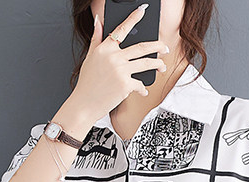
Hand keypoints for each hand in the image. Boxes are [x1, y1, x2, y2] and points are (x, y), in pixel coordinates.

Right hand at [70, 4, 169, 122]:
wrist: (84, 104)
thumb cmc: (87, 83)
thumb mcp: (89, 58)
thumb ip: (96, 39)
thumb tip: (98, 21)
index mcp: (105, 48)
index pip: (122, 29)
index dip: (133, 18)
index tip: (142, 10)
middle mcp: (114, 57)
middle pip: (142, 47)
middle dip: (157, 46)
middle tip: (164, 48)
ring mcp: (121, 70)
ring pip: (146, 63)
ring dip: (157, 64)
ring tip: (162, 67)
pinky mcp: (125, 84)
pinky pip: (140, 84)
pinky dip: (143, 89)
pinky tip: (143, 91)